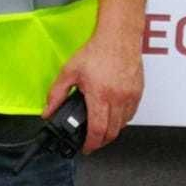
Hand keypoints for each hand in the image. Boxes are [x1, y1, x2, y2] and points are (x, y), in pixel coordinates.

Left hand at [46, 34, 142, 154]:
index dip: (91, 144)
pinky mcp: (138, 92)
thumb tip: (48, 112)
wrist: (118, 37)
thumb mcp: (69, 71)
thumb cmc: (97, 51)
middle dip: (101, 141)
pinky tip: (113, 114)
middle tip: (92, 141)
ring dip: (112, 130)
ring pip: (123, 125)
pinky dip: (122, 120)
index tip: (86, 148)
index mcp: (100, 95)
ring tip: (101, 127)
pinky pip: (131, 114)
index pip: (97, 131)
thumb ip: (56, 94)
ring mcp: (130, 96)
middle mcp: (117, 98)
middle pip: (112, 132)